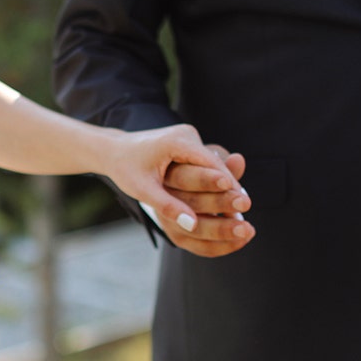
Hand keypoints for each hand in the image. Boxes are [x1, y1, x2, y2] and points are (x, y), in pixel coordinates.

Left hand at [104, 125, 247, 246]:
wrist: (113, 149)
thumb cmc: (125, 169)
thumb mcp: (143, 189)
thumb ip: (168, 207)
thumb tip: (192, 226)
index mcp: (177, 140)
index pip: (210, 164)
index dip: (227, 184)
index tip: (241, 204)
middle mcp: (187, 134)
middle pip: (216, 164)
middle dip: (231, 186)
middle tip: (247, 207)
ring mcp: (189, 137)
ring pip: (213, 164)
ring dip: (224, 184)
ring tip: (240, 207)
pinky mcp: (188, 144)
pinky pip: (206, 163)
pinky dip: (214, 180)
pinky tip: (225, 199)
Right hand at [157, 144, 253, 256]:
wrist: (179, 190)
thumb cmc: (196, 172)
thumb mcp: (205, 163)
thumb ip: (222, 165)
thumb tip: (238, 160)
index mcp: (168, 175)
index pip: (185, 177)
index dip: (206, 180)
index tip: (228, 182)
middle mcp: (165, 200)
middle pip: (192, 203)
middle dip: (220, 203)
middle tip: (245, 203)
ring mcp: (170, 222)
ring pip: (197, 229)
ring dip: (224, 230)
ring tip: (248, 229)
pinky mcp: (179, 238)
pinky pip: (202, 247)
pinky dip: (225, 246)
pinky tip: (242, 240)